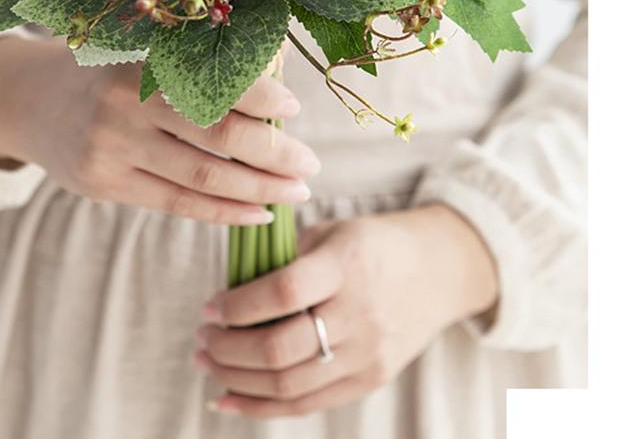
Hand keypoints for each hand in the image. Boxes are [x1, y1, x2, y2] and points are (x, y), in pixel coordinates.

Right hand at [0, 35, 319, 224]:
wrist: (26, 101)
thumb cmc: (101, 72)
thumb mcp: (137, 51)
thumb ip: (193, 67)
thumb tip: (274, 87)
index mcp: (141, 61)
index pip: (212, 83)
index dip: (260, 98)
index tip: (294, 109)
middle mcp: (124, 105)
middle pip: (216, 136)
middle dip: (273, 153)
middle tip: (310, 164)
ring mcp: (110, 149)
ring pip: (202, 177)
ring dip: (258, 189)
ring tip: (296, 192)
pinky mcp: (104, 185)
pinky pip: (176, 205)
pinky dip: (223, 212)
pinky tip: (257, 213)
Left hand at [196, 205, 497, 417]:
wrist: (437, 270)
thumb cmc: (371, 243)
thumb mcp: (331, 232)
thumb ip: (285, 258)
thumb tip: (229, 291)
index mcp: (346, 265)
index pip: (284, 293)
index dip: (238, 305)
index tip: (209, 306)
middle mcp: (359, 314)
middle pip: (282, 349)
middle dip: (228, 349)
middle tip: (201, 338)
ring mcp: (368, 354)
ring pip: (289, 384)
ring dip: (237, 379)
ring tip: (208, 362)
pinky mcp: (370, 379)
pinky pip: (307, 404)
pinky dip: (261, 406)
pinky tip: (228, 398)